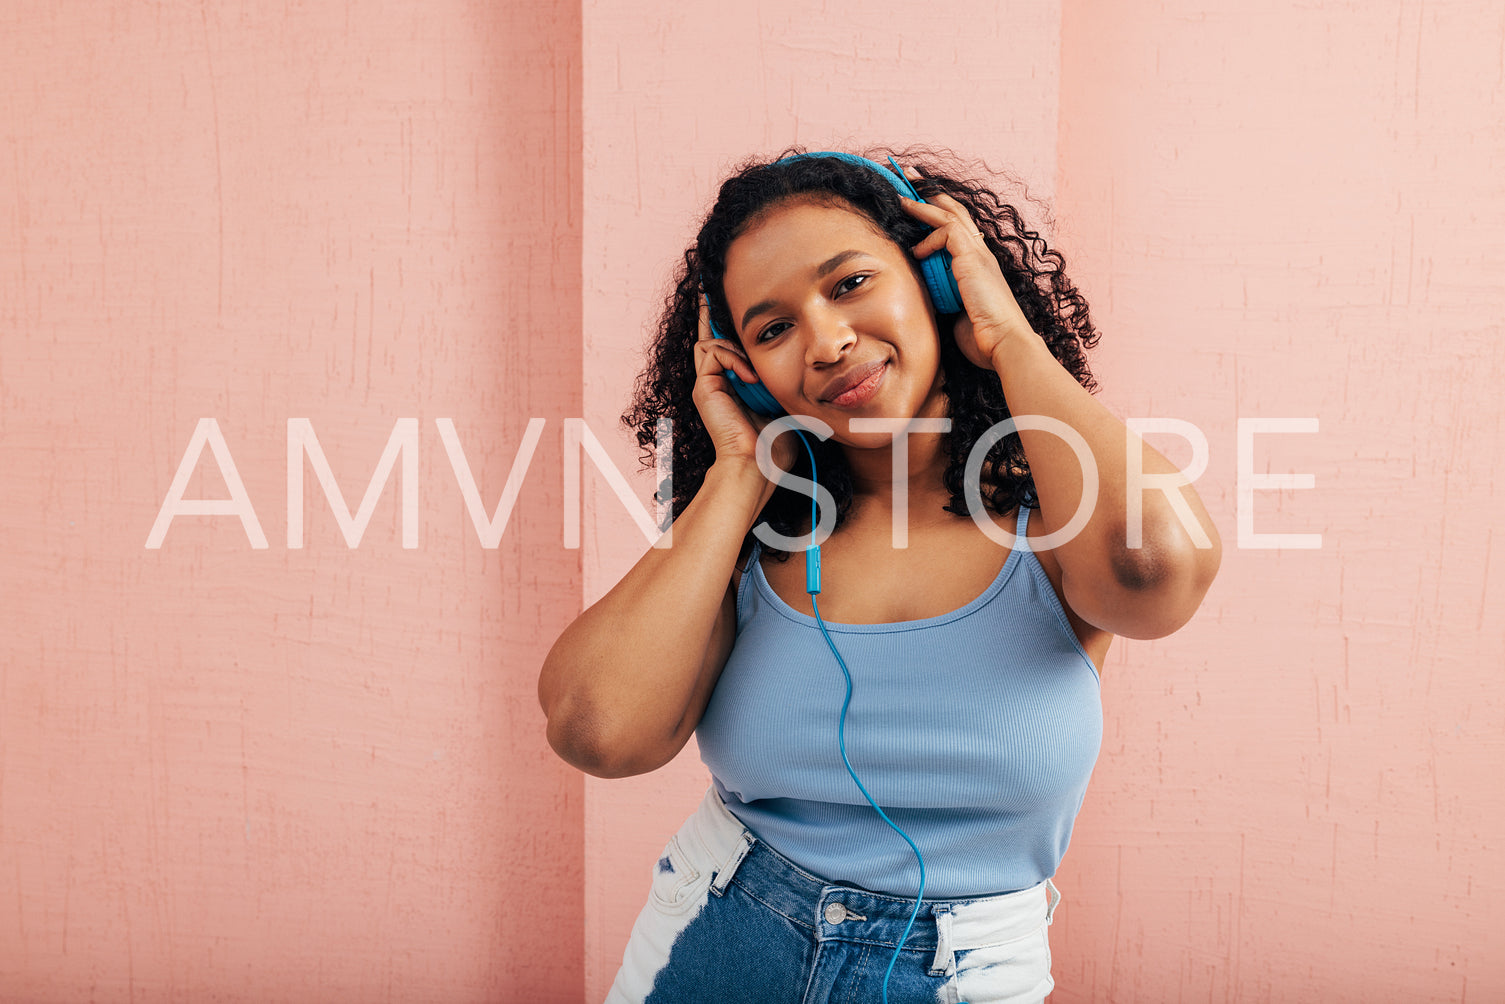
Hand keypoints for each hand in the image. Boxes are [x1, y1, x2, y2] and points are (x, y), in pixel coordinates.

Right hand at [690, 300, 797, 475]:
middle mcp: (719, 381)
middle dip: (714, 310)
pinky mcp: (704, 386)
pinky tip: (749, 376)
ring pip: (711, 340)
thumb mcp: (789, 401)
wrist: (758, 465)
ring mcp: (709, 383)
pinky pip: (711, 351)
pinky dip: (732, 357)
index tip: (737, 298)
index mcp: (737, 384)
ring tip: (754, 370)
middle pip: (713, 334)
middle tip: (711, 285)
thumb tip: (813, 360)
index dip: (731, 322)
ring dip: (735, 345)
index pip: (730, 344)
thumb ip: (788, 379)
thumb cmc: (776, 444)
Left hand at [896, 166, 1037, 371]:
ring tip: (902, 198)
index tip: (918, 202)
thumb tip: (924, 292)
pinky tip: (918, 252)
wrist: (1003, 342)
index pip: (958, 228)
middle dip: (931, 193)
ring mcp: (979, 254)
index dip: (939, 212)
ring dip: (924, 205)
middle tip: (910, 176)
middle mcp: (980, 254)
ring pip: (950, 216)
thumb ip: (942, 294)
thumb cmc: (982, 335)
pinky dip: (929, 239)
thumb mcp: (955, 310)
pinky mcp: (973, 258)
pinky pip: (947, 232)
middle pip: (956, 211)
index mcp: (978, 265)